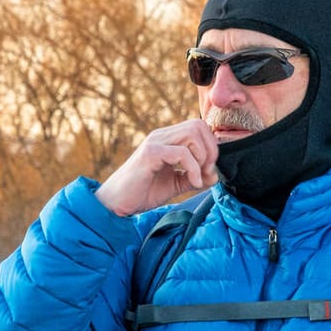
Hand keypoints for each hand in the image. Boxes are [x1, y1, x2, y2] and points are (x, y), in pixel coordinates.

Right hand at [95, 119, 220, 216]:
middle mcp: (161, 136)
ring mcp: (155, 142)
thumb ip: (193, 178)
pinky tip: (191, 183)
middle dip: (210, 150)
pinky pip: (182, 153)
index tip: (207, 171)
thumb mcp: (174, 184)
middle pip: (199, 126)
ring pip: (192, 134)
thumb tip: (214, 176)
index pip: (199, 128)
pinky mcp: (151, 153)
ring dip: (202, 158)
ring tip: (197, 179)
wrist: (116, 204)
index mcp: (167, 140)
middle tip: (206, 173)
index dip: (210, 147)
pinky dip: (193, 168)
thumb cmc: (141, 193)